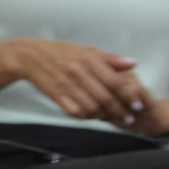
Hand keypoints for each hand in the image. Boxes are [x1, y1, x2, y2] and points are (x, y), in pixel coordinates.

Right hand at [2, 39, 145, 125]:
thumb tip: (133, 64)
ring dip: (104, 116)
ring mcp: (66, 84)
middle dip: (120, 111)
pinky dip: (86, 116)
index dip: (129, 96)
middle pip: (105, 98)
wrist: (30, 57)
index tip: (138, 105)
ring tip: (112, 119)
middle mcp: (78, 71)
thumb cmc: (61, 53)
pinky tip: (92, 116)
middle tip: (129, 118)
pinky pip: (75, 111)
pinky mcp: (56, 95)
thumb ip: (110, 59)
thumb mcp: (86, 50)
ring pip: (92, 107)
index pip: (115, 81)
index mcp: (88, 59)